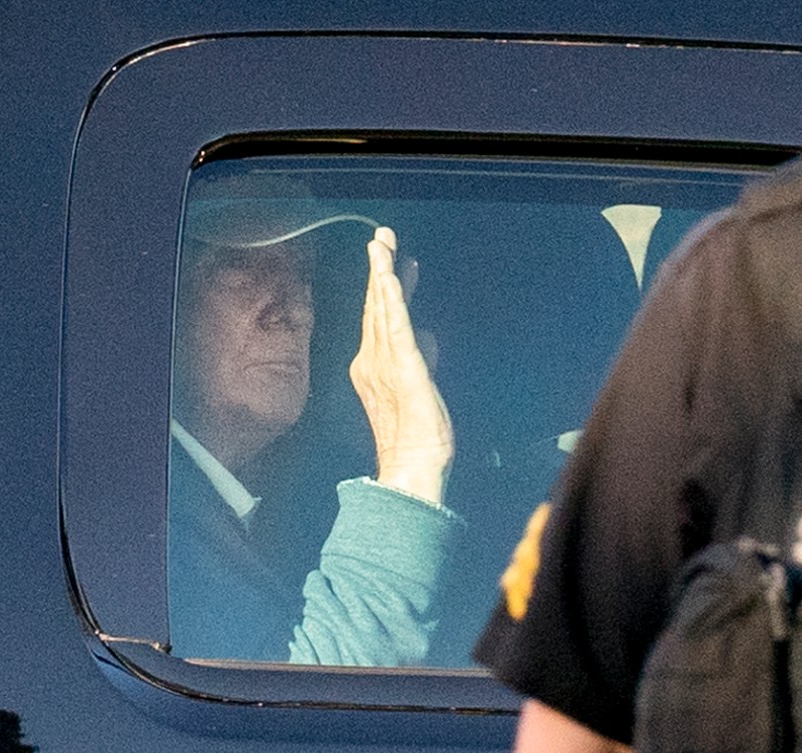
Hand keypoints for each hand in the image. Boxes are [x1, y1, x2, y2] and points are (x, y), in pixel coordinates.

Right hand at [350, 225, 454, 506]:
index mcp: (374, 367)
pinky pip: (395, 327)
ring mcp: (384, 363)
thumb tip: (429, 338)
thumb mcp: (420, 387)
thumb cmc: (417, 438)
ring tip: (382, 245)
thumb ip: (421, 359)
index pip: (380, 318)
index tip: (390, 261)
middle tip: (382, 237)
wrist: (412, 466)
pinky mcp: (402, 368)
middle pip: (376, 306)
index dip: (385, 287)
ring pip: (381, 310)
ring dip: (382, 274)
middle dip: (379, 269)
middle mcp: (372, 361)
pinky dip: (391, 300)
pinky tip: (389, 278)